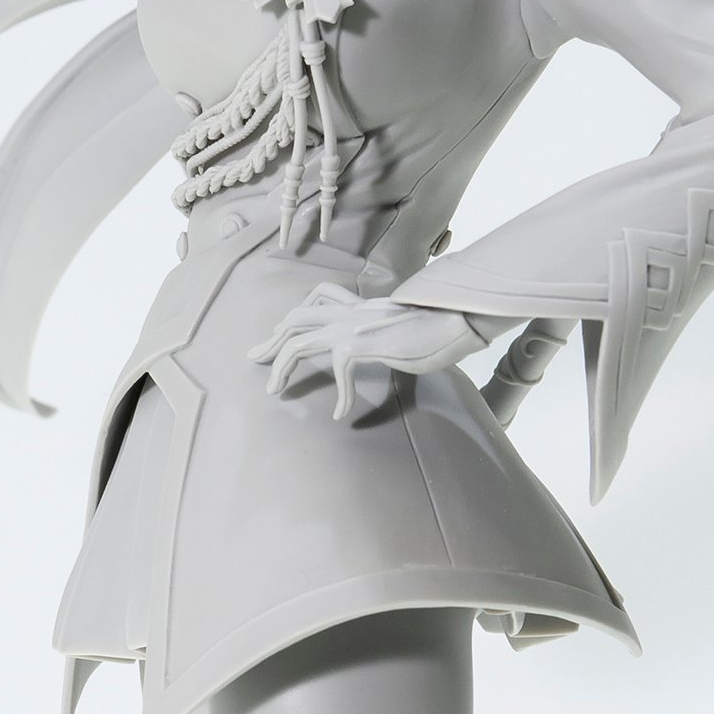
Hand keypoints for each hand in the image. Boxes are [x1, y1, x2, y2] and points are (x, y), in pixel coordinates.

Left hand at [247, 281, 486, 418]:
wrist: (457, 318)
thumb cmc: (440, 328)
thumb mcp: (403, 331)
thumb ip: (385, 335)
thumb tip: (385, 348)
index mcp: (361, 307)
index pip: (317, 300)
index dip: (294, 318)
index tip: (279, 335)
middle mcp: (352, 312)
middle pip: (297, 318)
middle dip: (273, 339)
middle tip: (256, 359)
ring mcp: (354, 326)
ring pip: (299, 339)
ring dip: (282, 366)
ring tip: (275, 390)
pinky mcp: (363, 343)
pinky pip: (338, 371)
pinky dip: (340, 396)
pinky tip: (341, 413)